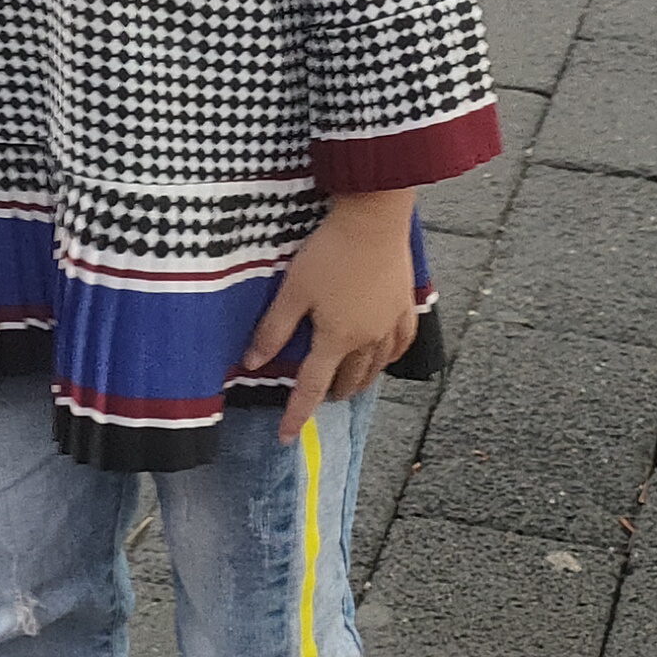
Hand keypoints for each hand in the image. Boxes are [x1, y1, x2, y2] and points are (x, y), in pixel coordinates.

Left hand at [242, 191, 419, 444]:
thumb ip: (273, 330)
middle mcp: (366, 340)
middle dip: (331, 394)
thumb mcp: (292, 291)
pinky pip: (401, 344)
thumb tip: (251, 363)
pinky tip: (384, 359)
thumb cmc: (329, 253)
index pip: (312, 388)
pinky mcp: (405, 305)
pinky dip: (389, 359)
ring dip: (359, 381)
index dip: (296, 414)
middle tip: (318, 397)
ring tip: (347, 385)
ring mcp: (390, 324)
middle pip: (348, 381)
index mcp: (336, 339)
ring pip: (376, 368)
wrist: (373, 219)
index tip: (285, 437)